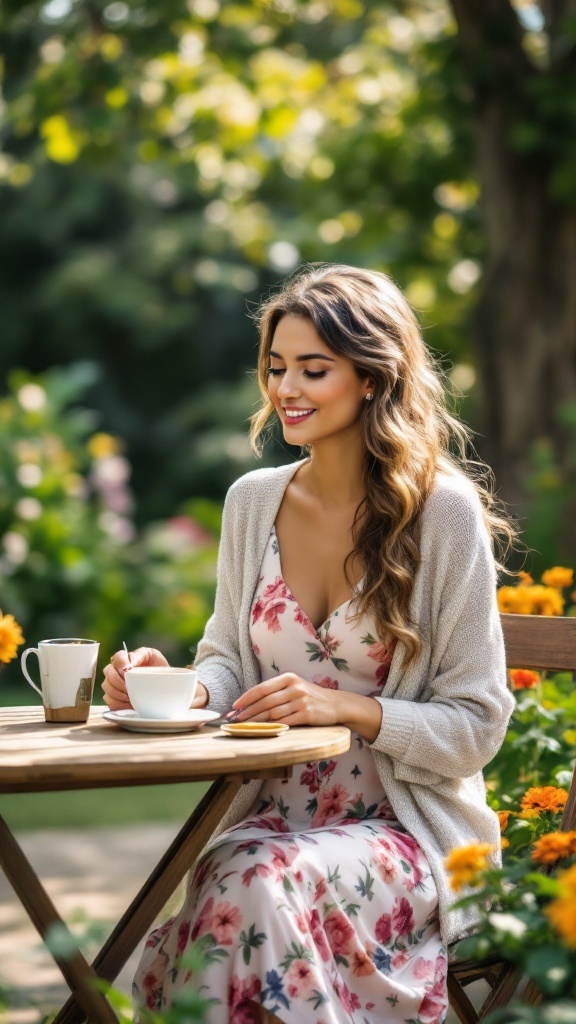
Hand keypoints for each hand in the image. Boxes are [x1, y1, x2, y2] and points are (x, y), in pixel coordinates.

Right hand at [102, 647, 167, 709]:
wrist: (163, 684)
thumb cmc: (157, 667)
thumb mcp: (152, 656)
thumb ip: (139, 656)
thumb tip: (128, 666)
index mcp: (125, 658)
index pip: (117, 657)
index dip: (121, 664)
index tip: (128, 672)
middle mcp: (115, 670)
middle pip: (108, 673)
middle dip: (118, 682)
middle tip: (129, 688)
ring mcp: (113, 684)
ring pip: (107, 687)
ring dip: (118, 693)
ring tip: (130, 697)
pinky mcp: (114, 697)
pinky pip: (109, 701)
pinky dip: (118, 703)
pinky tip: (128, 704)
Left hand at [232, 673, 383, 740]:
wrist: (337, 704)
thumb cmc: (311, 696)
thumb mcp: (295, 687)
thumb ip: (276, 692)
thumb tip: (250, 703)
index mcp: (289, 678)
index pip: (262, 688)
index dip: (246, 698)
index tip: (234, 707)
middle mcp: (294, 687)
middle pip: (265, 701)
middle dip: (247, 712)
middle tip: (235, 720)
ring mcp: (301, 701)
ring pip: (273, 713)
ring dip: (257, 721)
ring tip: (245, 727)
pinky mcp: (307, 714)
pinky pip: (285, 722)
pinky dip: (272, 727)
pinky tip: (264, 730)